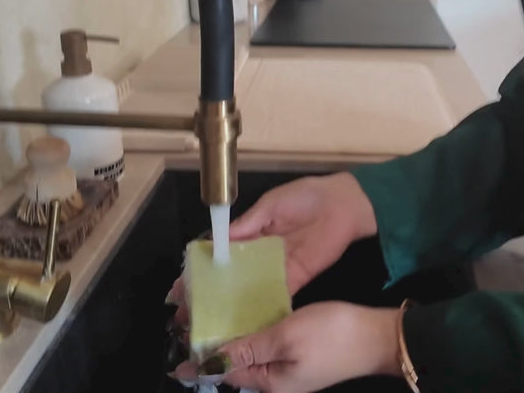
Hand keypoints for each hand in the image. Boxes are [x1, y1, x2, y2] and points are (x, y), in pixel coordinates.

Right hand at [167, 173, 376, 320]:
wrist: (344, 205)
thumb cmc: (306, 197)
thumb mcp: (270, 205)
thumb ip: (246, 224)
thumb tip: (217, 240)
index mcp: (250, 234)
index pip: (219, 257)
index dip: (201, 272)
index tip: (180, 288)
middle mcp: (259, 257)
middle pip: (229, 280)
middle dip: (209, 297)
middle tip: (187, 315)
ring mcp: (276, 270)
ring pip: (248, 292)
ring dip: (230, 308)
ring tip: (209, 325)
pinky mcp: (295, 279)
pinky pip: (275, 297)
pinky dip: (261, 310)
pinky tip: (243, 325)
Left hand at [174, 302, 401, 392]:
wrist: (378, 336)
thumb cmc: (332, 335)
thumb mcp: (285, 337)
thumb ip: (248, 349)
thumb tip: (211, 363)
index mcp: (269, 384)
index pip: (225, 374)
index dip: (200, 363)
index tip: (178, 355)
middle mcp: (276, 383)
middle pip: (235, 368)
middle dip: (213, 351)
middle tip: (190, 325)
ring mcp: (289, 372)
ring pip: (249, 357)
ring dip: (231, 342)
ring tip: (210, 319)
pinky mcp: (300, 358)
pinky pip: (265, 349)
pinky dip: (251, 336)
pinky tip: (245, 319)